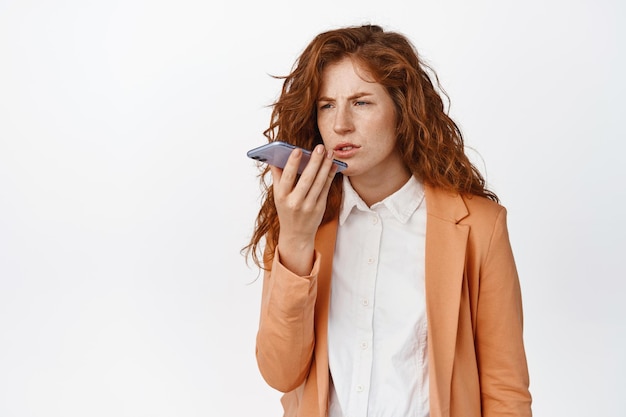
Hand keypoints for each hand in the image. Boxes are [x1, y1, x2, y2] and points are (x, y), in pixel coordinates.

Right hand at [270, 144, 336, 274]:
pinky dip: (330, 176)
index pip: (287, 177)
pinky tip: (333, 166)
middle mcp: (295, 202)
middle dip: (314, 162)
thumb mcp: (278, 195)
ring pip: (319, 183)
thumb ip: (278, 177)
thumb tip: (276, 157)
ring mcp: (308, 206)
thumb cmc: (286, 210)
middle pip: (306, 179)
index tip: (297, 150)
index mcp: (281, 197)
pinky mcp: (320, 208)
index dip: (292, 163)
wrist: (296, 234)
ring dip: (325, 166)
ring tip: (329, 153)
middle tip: (320, 147)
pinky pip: (325, 189)